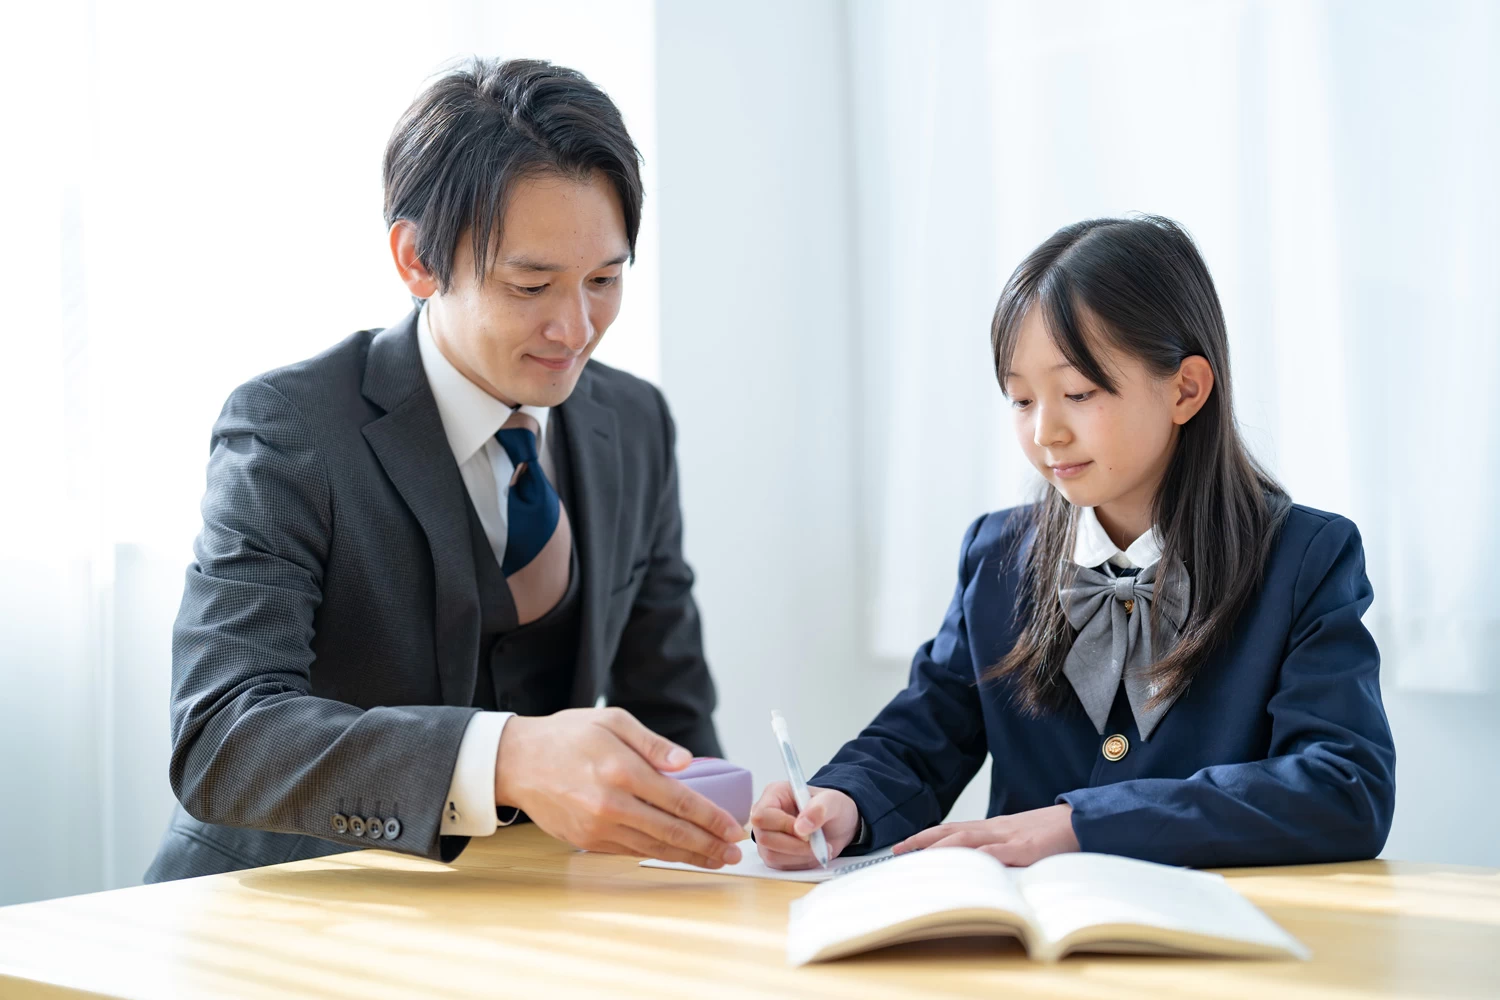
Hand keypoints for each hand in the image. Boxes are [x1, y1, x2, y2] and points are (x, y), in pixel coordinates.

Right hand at [494, 707, 745, 868]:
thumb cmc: (567, 736)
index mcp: (621, 770)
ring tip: (715, 859)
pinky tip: (677, 854)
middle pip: (671, 832)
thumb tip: (687, 762)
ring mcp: (597, 828)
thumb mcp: (612, 721)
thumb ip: (653, 743)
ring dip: (688, 856)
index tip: (733, 828)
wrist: (516, 762)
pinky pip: (631, 852)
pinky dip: (658, 855)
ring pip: (653, 848)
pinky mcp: (587, 841)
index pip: (678, 800)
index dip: (711, 818)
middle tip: (735, 853)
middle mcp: (611, 804)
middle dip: (708, 845)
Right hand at [749, 782, 860, 869]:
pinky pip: (780, 866)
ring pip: (771, 855)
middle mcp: (765, 815)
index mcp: (774, 795)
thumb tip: (801, 827)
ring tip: (820, 849)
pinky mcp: (772, 853)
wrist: (838, 824)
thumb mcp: (833, 801)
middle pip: (764, 838)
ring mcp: (766, 836)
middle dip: (794, 846)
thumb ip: (819, 809)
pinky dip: (800, 863)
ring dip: (800, 856)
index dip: (783, 826)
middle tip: (818, 845)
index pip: (763, 815)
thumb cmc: (832, 807)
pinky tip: (813, 854)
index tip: (807, 833)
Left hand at [892, 804, 1078, 865]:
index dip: (926, 836)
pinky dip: (979, 857)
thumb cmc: (1052, 833)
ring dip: (940, 847)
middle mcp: (995, 829)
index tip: (904, 844)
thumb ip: (999, 851)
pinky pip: (999, 852)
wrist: (1082, 820)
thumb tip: (979, 866)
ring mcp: (1009, 836)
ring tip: (918, 855)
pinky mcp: (1026, 847)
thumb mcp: (1019, 841)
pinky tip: (964, 863)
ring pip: (967, 839)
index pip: (952, 829)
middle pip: (951, 831)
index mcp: (993, 828)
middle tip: (897, 849)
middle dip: (922, 840)